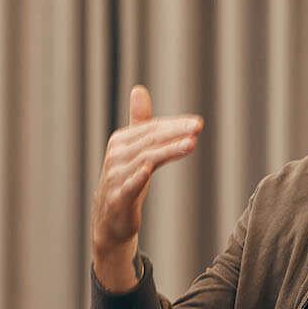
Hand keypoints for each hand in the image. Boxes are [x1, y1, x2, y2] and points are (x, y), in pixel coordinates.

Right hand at [91, 85, 201, 291]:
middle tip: (197, 127)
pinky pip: (129, 185)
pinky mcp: (118, 198)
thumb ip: (138, 121)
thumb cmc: (126, 180)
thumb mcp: (134, 149)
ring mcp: (116, 176)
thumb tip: (139, 89)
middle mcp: (116, 155)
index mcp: (121, 141)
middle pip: (150, 140)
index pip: (152, 128)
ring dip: (168, 150)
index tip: (197, 123)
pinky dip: (138, 176)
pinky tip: (148, 169)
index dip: (175, 125)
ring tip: (190, 144)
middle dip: (175, 132)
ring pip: (145, 159)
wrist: (110, 219)